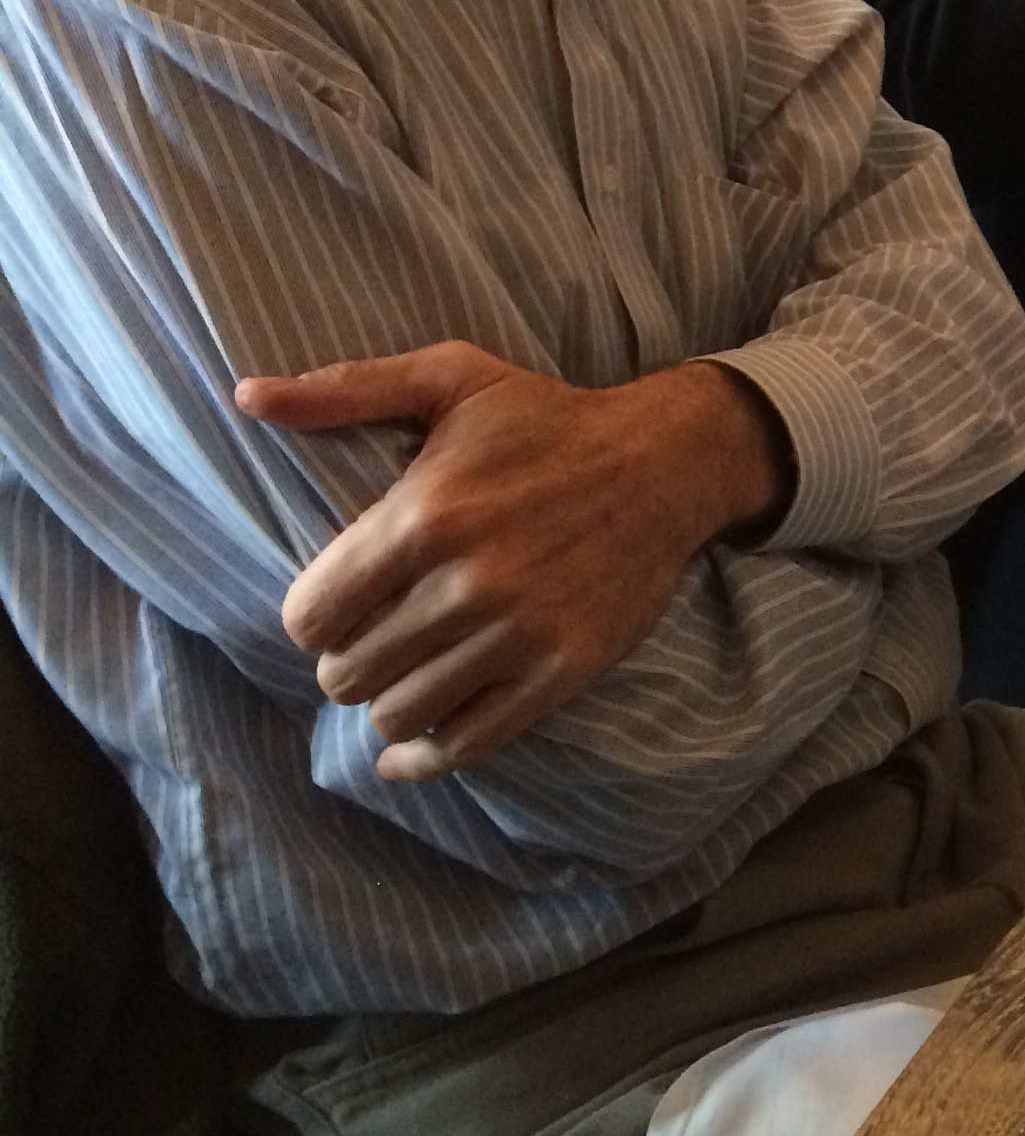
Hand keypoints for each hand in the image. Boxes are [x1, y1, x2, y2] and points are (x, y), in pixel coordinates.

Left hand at [248, 342, 787, 780]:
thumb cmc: (548, 418)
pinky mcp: (559, 671)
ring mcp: (516, 633)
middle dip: (347, 661)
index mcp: (425, 515)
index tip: (337, 604)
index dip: (313, 615)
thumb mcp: (451, 377)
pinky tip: (409, 749)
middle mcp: (466, 583)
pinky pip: (466, 744)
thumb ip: (346, 389)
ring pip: (397, 715)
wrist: (666, 462)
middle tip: (374, 637)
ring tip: (404, 672)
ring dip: (388, 701)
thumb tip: (247, 396)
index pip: (311, 616)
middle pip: (346, 675)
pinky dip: (424, 757)